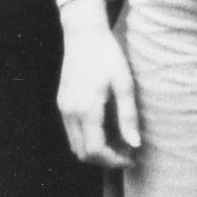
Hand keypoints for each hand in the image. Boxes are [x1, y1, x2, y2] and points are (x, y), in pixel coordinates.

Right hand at [56, 3, 138, 167]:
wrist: (84, 35)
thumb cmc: (108, 56)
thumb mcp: (124, 84)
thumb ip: (128, 116)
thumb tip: (135, 144)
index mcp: (86, 109)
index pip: (95, 151)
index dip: (113, 160)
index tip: (132, 157)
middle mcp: (70, 113)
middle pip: (82, 153)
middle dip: (105, 159)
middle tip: (127, 152)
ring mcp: (63, 109)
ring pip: (75, 145)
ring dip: (96, 150)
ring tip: (119, 141)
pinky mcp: (62, 104)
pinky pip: (72, 132)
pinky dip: (88, 138)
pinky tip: (106, 129)